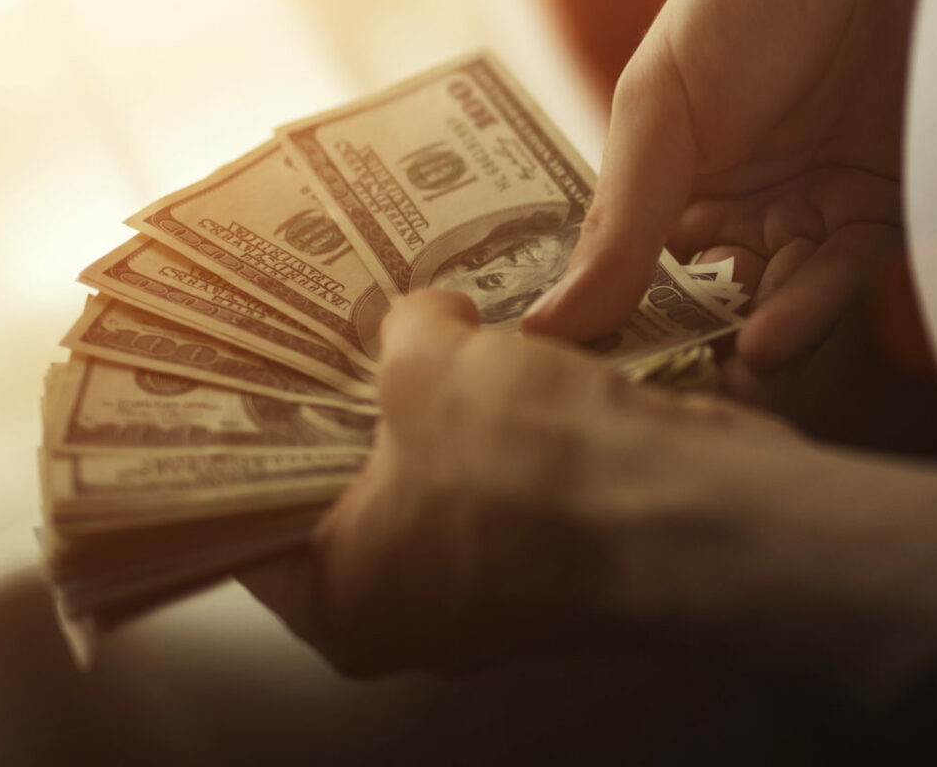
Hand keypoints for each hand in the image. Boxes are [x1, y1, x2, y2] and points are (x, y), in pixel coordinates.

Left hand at [241, 290, 799, 676]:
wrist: (688, 508)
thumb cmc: (529, 462)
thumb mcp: (426, 360)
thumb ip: (400, 329)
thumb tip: (424, 318)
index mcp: (338, 600)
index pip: (252, 518)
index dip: (251, 435)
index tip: (248, 375)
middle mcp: (408, 618)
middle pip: (352, 495)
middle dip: (357, 409)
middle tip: (342, 332)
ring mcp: (492, 596)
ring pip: (444, 485)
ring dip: (447, 412)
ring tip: (431, 327)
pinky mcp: (562, 565)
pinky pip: (514, 485)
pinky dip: (511, 430)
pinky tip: (512, 358)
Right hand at [521, 0, 936, 400]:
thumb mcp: (664, 100)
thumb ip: (620, 217)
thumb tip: (546, 329)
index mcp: (669, 173)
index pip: (629, 276)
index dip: (612, 331)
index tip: (589, 387)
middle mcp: (739, 199)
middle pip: (706, 306)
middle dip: (690, 356)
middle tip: (670, 400)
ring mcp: (813, 207)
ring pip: (776, 306)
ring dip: (753, 346)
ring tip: (732, 376)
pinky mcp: (885, 207)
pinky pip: (842, 280)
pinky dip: (808, 311)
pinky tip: (773, 335)